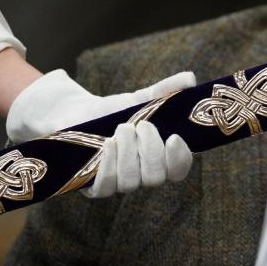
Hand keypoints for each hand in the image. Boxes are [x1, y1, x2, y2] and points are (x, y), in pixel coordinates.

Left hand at [7, 69, 196, 196]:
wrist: (76, 114)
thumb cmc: (114, 111)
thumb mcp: (141, 99)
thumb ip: (166, 91)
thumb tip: (190, 78)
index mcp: (159, 158)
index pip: (178, 171)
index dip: (179, 159)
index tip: (173, 137)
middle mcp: (141, 175)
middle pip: (156, 178)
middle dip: (151, 151)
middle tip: (141, 125)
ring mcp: (118, 182)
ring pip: (131, 182)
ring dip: (128, 154)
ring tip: (121, 128)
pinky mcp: (93, 186)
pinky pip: (106, 187)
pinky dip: (109, 165)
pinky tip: (108, 144)